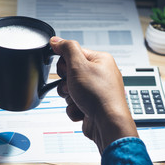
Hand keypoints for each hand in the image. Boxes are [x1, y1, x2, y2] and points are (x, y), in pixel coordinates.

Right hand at [50, 37, 137, 153]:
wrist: (107, 123)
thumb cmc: (99, 95)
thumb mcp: (78, 65)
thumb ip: (67, 49)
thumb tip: (57, 40)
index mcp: (100, 60)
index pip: (73, 54)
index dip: (65, 63)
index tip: (66, 70)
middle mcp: (99, 75)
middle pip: (69, 73)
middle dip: (66, 83)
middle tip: (74, 86)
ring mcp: (95, 92)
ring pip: (70, 91)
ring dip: (69, 97)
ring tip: (79, 100)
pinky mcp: (91, 106)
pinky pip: (73, 104)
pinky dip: (74, 109)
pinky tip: (83, 110)